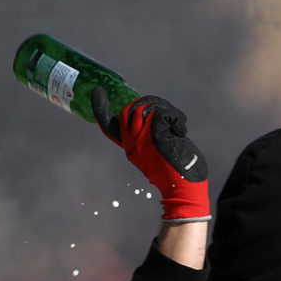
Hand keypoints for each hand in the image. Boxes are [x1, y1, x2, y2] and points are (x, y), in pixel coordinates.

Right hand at [102, 92, 208, 223]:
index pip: (109, 125)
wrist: (183, 189)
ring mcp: (143, 138)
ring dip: (167, 110)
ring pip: (149, 107)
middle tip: (164, 110)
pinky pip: (165, 112)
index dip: (101, 107)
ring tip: (177, 126)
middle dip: (147, 102)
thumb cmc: (175, 173)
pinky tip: (181, 132)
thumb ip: (149, 138)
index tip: (97, 91)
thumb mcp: (155, 154)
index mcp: (130, 148)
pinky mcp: (155, 134)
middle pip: (129, 109)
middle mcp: (132, 143)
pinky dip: (178, 118)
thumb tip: (156, 117)